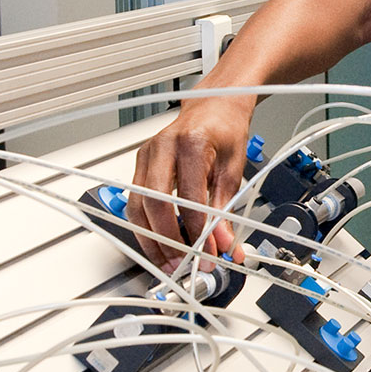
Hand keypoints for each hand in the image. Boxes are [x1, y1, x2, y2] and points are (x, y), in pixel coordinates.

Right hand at [127, 97, 254, 266]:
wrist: (213, 106)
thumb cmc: (224, 130)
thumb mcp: (234, 169)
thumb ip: (225, 209)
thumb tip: (224, 244)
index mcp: (189, 144)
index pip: (188, 198)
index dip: (196, 233)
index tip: (207, 255)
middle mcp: (161, 148)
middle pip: (154, 204)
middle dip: (167, 241)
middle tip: (183, 265)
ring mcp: (145, 156)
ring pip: (137, 207)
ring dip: (151, 240)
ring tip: (170, 263)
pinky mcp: (140, 166)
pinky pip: (136, 203)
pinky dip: (146, 228)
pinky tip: (159, 245)